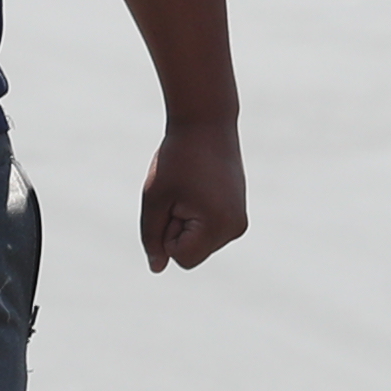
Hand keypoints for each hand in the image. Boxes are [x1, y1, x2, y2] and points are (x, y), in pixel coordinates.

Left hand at [139, 115, 247, 270]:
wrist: (206, 122)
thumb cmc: (176, 159)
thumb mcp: (155, 198)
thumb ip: (152, 236)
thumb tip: (157, 268)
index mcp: (219, 225)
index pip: (180, 258)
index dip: (166, 232)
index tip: (174, 200)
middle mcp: (235, 228)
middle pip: (190, 253)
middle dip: (177, 227)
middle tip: (182, 191)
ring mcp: (239, 221)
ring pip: (197, 243)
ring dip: (185, 221)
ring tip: (191, 188)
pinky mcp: (236, 213)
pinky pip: (205, 231)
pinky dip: (195, 215)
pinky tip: (200, 188)